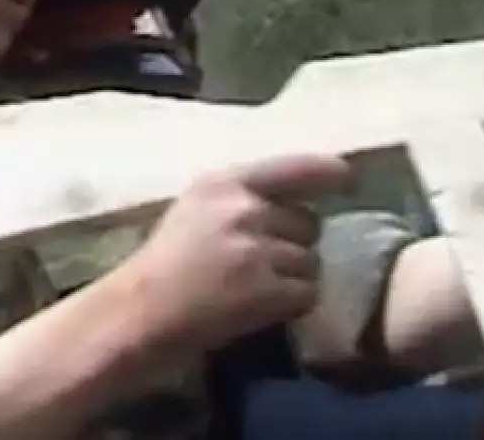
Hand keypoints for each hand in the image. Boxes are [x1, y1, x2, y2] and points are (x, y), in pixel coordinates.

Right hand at [128, 153, 352, 353]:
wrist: (135, 316)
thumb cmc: (160, 266)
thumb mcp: (194, 209)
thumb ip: (239, 198)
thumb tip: (291, 203)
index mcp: (224, 182)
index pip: (296, 167)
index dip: (329, 172)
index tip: (348, 178)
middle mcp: (244, 208)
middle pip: (308, 223)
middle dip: (297, 244)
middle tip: (265, 265)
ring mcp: (256, 249)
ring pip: (311, 261)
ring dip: (296, 279)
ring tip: (259, 291)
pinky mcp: (265, 290)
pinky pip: (307, 294)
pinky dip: (293, 306)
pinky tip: (264, 310)